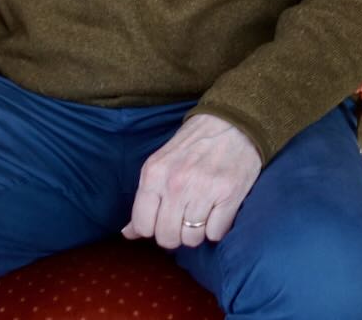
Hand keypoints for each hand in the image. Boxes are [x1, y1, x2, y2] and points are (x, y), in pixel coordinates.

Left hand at [121, 114, 260, 249]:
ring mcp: (203, 190)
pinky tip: (218, 208)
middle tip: (185, 217)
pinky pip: (215, 234)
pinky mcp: (229, 195)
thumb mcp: (160, 163)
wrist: (233, 122)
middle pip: (167, 237)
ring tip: (203, 209)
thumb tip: (128, 233)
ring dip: (198, 231)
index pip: (143, 225)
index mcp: (154, 174)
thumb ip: (145, 197)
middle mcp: (176, 183)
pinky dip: (217, 227)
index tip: (164, 219)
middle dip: (176, 234)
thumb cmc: (194, 143)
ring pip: (192, 239)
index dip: (153, 228)